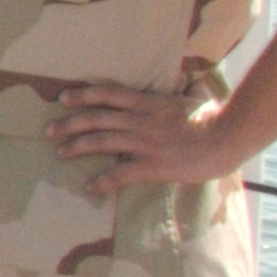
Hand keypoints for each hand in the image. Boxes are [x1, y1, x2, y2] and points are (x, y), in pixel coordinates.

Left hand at [48, 82, 241, 196]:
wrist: (228, 135)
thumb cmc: (215, 117)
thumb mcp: (190, 99)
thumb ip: (176, 97)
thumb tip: (183, 89)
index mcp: (147, 103)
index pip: (107, 94)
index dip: (83, 95)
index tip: (64, 98)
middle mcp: (139, 119)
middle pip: (95, 118)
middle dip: (69, 124)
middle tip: (49, 131)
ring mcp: (143, 142)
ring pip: (100, 142)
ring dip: (76, 147)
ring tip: (60, 153)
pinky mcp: (152, 164)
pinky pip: (119, 173)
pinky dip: (102, 181)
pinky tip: (90, 187)